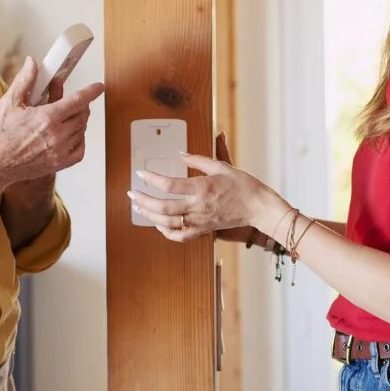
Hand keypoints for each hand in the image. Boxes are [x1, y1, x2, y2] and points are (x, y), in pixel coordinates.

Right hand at [0, 57, 104, 185]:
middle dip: (81, 104)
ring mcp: (60, 151)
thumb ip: (25, 80)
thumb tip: (32, 62)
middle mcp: (57, 135)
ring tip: (66, 116)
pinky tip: (71, 134)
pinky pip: (80, 150)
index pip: (78, 100)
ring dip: (79, 120)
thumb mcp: (10, 102)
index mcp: (47, 117)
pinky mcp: (59, 164)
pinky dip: (79, 140)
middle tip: (73, 101)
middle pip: (82, 115)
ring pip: (81, 131)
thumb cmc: (0, 135)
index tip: (99, 87)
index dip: (91, 91)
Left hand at [128, 137, 282, 242]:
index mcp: (202, 188)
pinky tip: (158, 224)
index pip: (169, 185)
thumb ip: (198, 160)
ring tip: (139, 207)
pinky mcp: (203, 230)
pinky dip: (166, 232)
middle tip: (132, 194)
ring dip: (150, 215)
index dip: (151, 179)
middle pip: (163, 207)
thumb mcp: (222, 166)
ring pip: (167, 223)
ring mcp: (199, 221)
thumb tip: (181, 154)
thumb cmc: (243, 186)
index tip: (141, 173)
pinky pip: (180, 236)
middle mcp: (198, 206)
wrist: (257, 207)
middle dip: (143, 200)